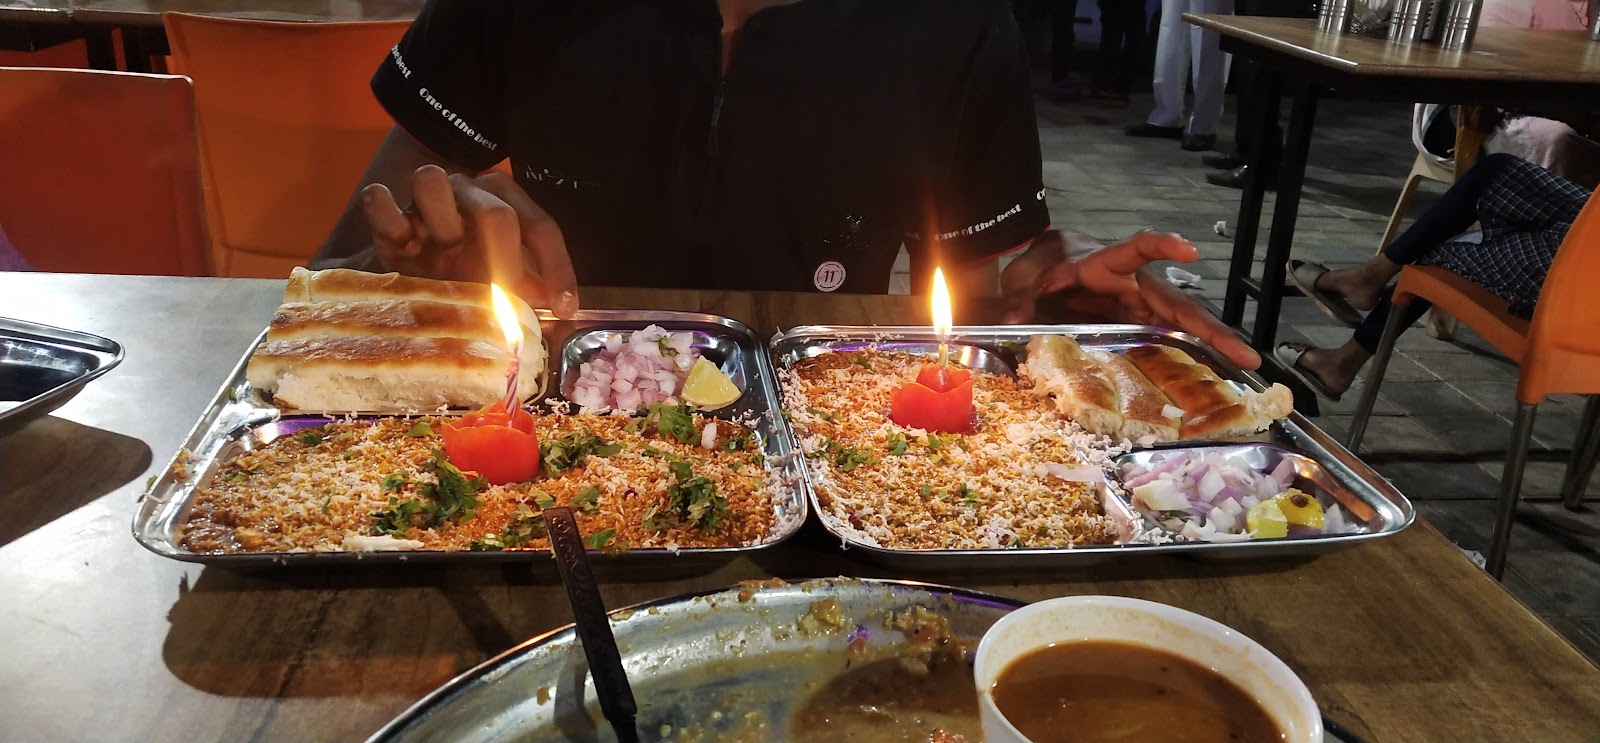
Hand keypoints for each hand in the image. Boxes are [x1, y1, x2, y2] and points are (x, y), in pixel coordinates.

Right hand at [361, 165, 579, 316]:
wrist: (414, 284)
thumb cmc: (467, 277)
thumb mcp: (503, 281)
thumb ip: (530, 287)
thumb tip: (560, 308)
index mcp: (505, 202)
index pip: (541, 228)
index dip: (557, 268)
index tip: (563, 307)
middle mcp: (468, 192)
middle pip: (495, 213)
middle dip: (504, 261)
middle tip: (499, 295)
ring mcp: (425, 200)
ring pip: (429, 180)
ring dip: (441, 223)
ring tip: (441, 257)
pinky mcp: (387, 217)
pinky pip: (378, 199)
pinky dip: (388, 219)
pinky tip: (406, 249)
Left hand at [1000, 229, 1261, 369]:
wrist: (1049, 267)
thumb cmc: (1043, 264)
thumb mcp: (1023, 276)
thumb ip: (1019, 296)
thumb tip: (1012, 322)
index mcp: (1105, 262)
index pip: (1138, 248)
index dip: (1163, 246)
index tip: (1190, 250)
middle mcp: (1132, 285)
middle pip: (1176, 303)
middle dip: (1209, 326)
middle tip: (1244, 352)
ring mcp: (1139, 307)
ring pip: (1181, 324)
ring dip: (1212, 344)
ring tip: (1244, 364)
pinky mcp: (1137, 324)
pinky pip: (1167, 339)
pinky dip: (1189, 355)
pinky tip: (1212, 375)